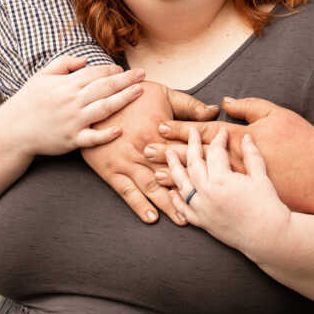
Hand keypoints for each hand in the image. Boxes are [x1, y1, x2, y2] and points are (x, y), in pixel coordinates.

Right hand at [7, 54, 144, 154]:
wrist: (12, 130)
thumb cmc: (27, 101)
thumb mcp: (42, 75)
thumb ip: (64, 63)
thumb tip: (85, 59)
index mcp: (66, 84)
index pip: (95, 73)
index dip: (112, 69)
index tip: (124, 69)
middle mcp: (72, 101)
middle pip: (105, 87)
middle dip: (126, 80)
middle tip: (144, 75)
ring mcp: (73, 121)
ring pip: (104, 108)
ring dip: (124, 99)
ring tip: (139, 92)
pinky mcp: (72, 140)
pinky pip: (93, 138)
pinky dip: (106, 134)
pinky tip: (120, 129)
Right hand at [81, 81, 218, 224]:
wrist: (94, 98)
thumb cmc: (132, 95)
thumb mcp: (163, 94)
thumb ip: (189, 105)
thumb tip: (215, 112)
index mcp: (159, 131)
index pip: (185, 154)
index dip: (202, 168)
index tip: (219, 182)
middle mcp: (144, 150)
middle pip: (170, 174)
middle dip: (188, 192)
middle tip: (206, 209)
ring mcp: (127, 162)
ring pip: (151, 187)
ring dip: (167, 205)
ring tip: (183, 219)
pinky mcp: (111, 170)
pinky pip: (127, 191)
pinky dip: (139, 205)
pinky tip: (151, 218)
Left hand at [150, 96, 313, 217]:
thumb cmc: (302, 145)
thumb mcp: (276, 116)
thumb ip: (249, 107)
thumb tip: (225, 101)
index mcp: (238, 146)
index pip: (202, 137)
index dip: (180, 130)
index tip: (160, 124)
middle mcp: (231, 173)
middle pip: (192, 162)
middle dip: (168, 153)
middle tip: (146, 148)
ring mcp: (234, 196)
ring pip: (195, 187)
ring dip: (173, 178)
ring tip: (152, 173)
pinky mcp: (241, 210)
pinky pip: (207, 210)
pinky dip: (188, 203)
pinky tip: (176, 199)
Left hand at [167, 128, 289, 257]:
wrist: (268, 237)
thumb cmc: (268, 206)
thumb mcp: (261, 176)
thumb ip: (252, 154)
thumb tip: (247, 137)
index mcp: (222, 180)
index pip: (215, 152)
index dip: (219, 139)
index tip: (222, 132)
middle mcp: (207, 194)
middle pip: (194, 164)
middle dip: (192, 146)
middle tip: (191, 132)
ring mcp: (203, 209)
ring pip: (183, 185)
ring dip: (174, 168)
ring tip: (169, 155)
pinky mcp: (204, 223)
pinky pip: (184, 210)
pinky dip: (177, 200)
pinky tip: (173, 191)